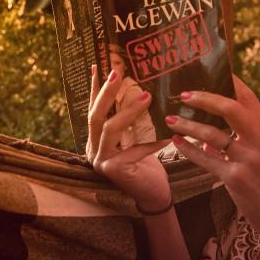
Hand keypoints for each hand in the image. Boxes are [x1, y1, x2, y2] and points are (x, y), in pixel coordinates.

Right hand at [86, 66, 170, 209]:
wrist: (153, 194)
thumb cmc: (147, 163)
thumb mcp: (136, 136)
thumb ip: (131, 119)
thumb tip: (140, 87)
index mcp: (95, 139)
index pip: (92, 108)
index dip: (94, 87)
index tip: (97, 64)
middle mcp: (92, 149)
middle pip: (94, 115)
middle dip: (106, 92)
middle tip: (118, 72)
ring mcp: (100, 160)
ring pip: (110, 129)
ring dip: (128, 111)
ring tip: (146, 96)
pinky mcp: (114, 171)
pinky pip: (133, 150)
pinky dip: (151, 141)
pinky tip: (166, 135)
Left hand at [167, 76, 259, 232]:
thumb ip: (244, 142)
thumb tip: (210, 139)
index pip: (248, 98)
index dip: (229, 81)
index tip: (211, 71)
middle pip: (230, 108)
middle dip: (204, 98)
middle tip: (182, 94)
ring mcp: (249, 159)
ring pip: (212, 134)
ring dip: (188, 124)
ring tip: (170, 119)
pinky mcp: (236, 178)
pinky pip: (207, 159)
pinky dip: (189, 149)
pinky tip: (176, 142)